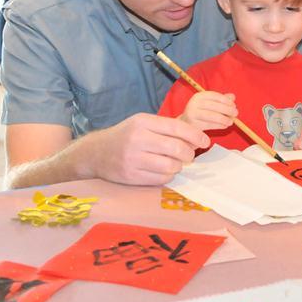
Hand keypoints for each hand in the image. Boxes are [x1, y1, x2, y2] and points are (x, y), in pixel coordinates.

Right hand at [91, 113, 209, 185]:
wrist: (96, 152)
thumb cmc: (126, 135)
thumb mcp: (142, 123)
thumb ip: (166, 128)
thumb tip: (196, 138)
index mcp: (142, 122)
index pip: (177, 127)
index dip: (195, 135)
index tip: (205, 141)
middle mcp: (137, 139)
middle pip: (177, 148)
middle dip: (189, 154)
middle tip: (189, 156)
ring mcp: (133, 159)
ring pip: (171, 166)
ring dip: (178, 166)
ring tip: (174, 163)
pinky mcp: (131, 176)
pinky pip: (161, 179)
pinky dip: (168, 176)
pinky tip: (164, 171)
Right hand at [180, 91, 236, 131]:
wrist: (186, 125)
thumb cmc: (200, 113)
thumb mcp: (210, 104)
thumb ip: (221, 100)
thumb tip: (232, 96)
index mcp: (199, 96)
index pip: (214, 95)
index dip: (226, 100)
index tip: (233, 105)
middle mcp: (194, 103)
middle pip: (213, 105)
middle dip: (227, 109)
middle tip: (235, 113)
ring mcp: (192, 114)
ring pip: (211, 116)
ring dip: (224, 119)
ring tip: (231, 121)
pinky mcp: (193, 124)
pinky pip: (209, 125)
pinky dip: (219, 125)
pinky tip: (225, 126)